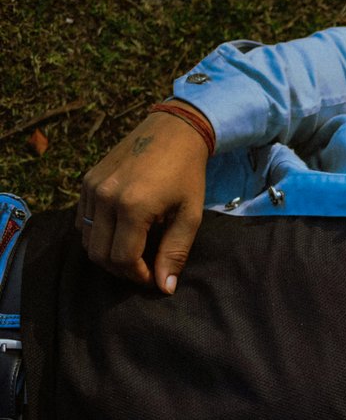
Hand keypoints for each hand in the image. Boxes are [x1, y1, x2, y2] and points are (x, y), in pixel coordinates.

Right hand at [77, 106, 209, 292]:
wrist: (173, 132)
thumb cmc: (187, 174)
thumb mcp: (190, 215)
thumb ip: (175, 252)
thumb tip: (164, 287)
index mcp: (132, 207)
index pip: (122, 259)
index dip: (138, 276)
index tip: (153, 278)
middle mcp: (105, 197)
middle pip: (99, 254)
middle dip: (122, 269)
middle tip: (144, 268)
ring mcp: (91, 187)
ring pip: (87, 240)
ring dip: (108, 253)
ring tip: (135, 251)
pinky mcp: (86, 181)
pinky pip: (82, 220)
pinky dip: (98, 234)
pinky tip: (122, 231)